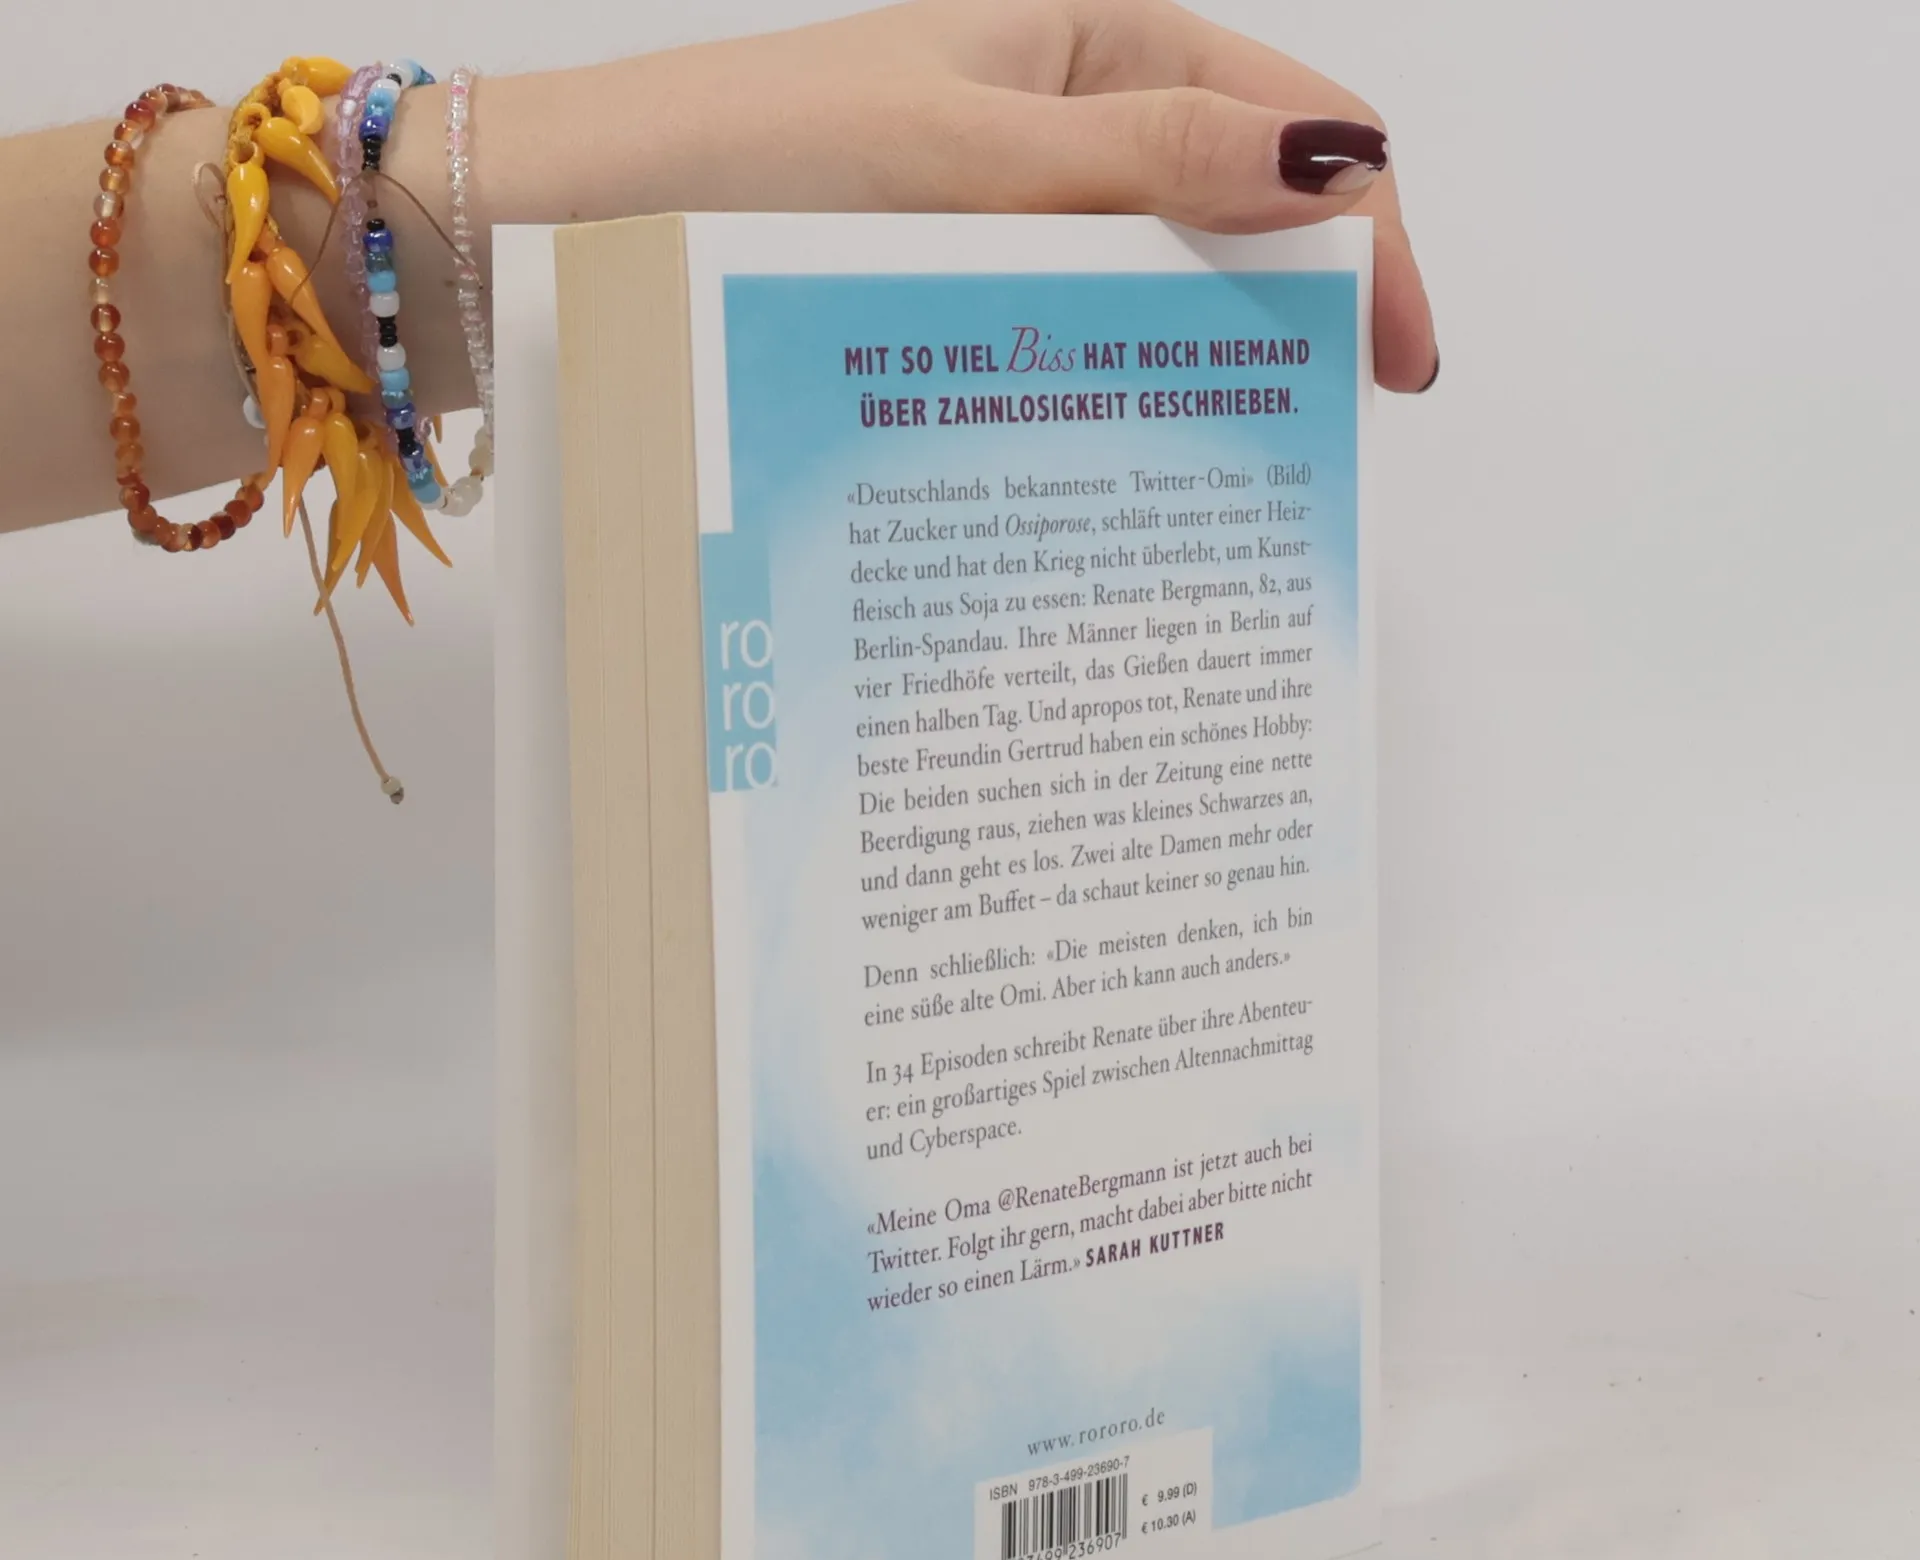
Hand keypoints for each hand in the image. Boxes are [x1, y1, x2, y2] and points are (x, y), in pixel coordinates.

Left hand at [578, 0, 1435, 391]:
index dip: (1367, 234)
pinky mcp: (981, 259)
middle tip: (1329, 419)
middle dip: (1305, 294)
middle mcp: (1076, 105)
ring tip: (1245, 435)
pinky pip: (1091, 304)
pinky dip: (1131, 359)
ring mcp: (1031, 189)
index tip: (1396, 357)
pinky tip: (1139, 418)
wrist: (610, 218)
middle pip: (1245, 196)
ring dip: (1218, 337)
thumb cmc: (770, 160)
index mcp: (1098, 35)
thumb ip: (1152, 165)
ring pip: (1171, 261)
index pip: (1289, 122)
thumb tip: (1330, 167)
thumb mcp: (976, 158)